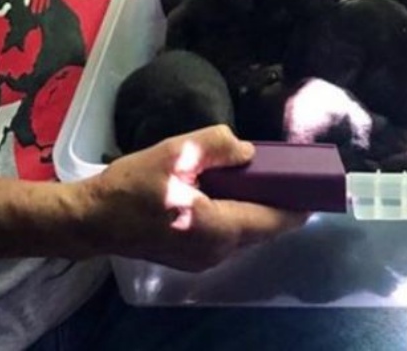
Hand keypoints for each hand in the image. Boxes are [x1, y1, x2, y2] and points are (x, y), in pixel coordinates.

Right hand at [74, 125, 307, 271]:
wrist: (91, 220)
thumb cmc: (132, 185)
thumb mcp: (177, 152)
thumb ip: (219, 145)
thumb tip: (248, 153)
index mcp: (221, 228)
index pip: (275, 221)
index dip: (299, 204)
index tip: (315, 185)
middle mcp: (218, 252)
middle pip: (263, 227)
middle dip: (277, 201)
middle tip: (283, 170)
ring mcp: (204, 260)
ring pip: (245, 232)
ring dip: (254, 206)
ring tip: (256, 176)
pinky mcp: (191, 258)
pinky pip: (227, 235)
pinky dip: (235, 214)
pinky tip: (227, 190)